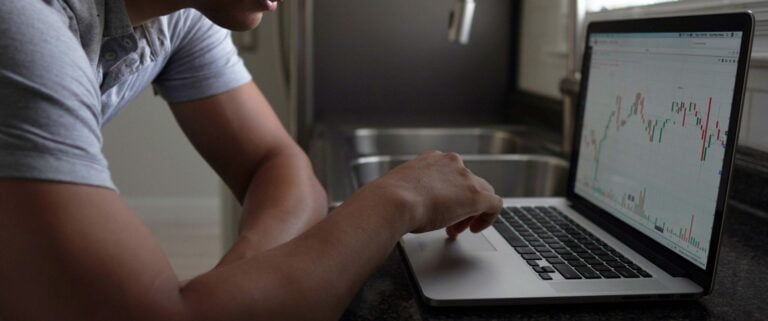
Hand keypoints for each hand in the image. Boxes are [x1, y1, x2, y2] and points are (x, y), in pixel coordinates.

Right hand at [365, 151, 502, 237]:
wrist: (393, 202)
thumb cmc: (390, 198)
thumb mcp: (401, 188)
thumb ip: (412, 191)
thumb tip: (410, 203)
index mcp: (432, 159)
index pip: (451, 175)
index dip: (449, 195)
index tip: (441, 209)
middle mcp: (451, 163)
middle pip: (468, 184)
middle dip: (461, 205)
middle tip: (450, 224)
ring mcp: (465, 178)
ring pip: (481, 194)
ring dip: (470, 213)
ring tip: (457, 229)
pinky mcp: (476, 195)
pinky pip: (494, 204)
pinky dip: (488, 217)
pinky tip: (476, 228)